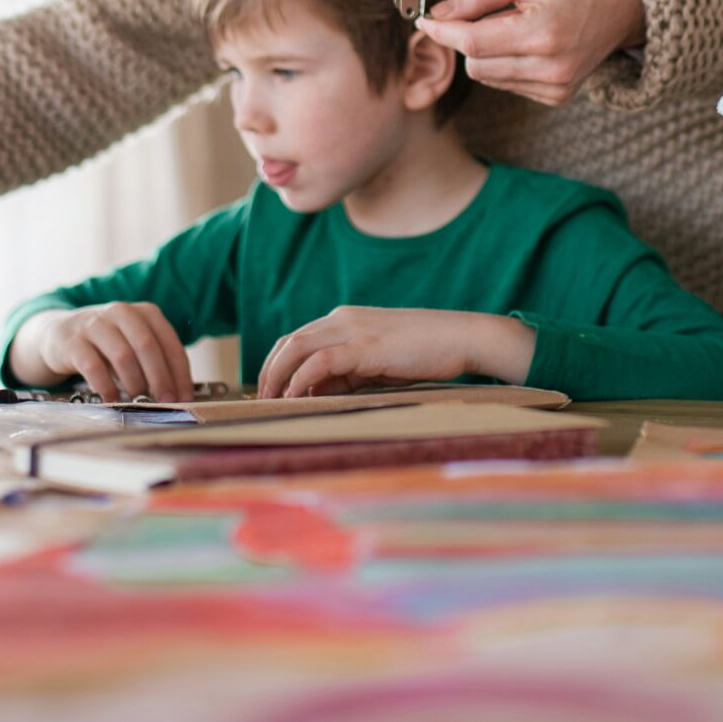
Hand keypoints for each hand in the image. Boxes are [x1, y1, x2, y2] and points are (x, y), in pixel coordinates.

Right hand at [24, 303, 192, 402]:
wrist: (59, 334)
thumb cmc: (107, 344)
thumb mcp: (133, 342)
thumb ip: (154, 360)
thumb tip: (178, 394)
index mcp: (143, 312)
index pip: (168, 341)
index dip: (179, 371)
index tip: (185, 396)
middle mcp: (120, 312)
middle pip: (147, 346)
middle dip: (160, 378)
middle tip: (166, 402)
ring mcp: (95, 324)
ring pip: (122, 355)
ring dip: (135, 383)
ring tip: (140, 403)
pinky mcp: (73, 342)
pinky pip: (93, 366)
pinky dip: (106, 387)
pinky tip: (112, 401)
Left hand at [255, 306, 533, 397]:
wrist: (462, 337)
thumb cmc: (426, 352)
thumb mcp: (378, 364)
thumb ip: (347, 374)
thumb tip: (317, 394)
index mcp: (345, 320)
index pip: (297, 339)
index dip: (277, 365)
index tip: (269, 393)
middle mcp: (343, 319)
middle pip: (289, 342)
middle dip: (269, 371)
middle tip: (261, 401)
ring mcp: (353, 329)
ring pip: (296, 347)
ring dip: (277, 376)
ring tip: (270, 402)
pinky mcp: (364, 345)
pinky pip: (320, 361)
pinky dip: (302, 379)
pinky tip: (295, 398)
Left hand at [416, 0, 645, 107]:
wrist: (623, 1)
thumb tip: (438, 13)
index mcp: (543, 34)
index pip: (473, 43)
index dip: (443, 31)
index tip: (425, 18)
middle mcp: (551, 68)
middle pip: (476, 64)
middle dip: (468, 38)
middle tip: (487, 11)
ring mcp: (556, 87)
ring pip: (489, 77)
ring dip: (488, 51)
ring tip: (517, 24)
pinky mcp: (558, 97)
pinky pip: (508, 84)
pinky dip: (507, 63)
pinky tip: (530, 42)